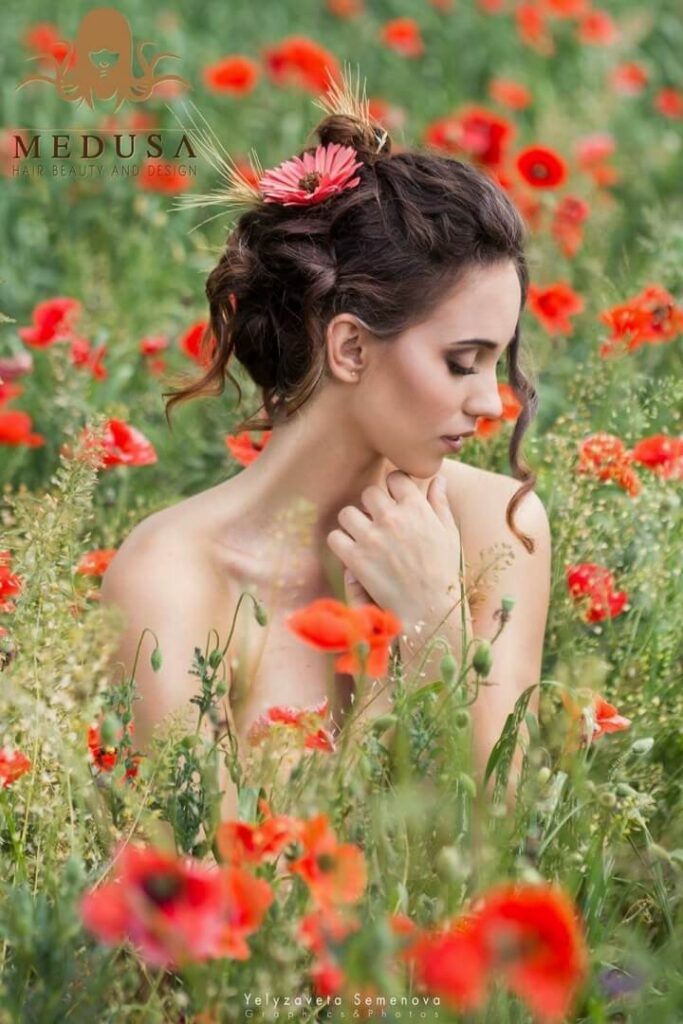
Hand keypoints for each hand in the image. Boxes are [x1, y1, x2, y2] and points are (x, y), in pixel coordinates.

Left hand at [327, 470, 462, 629]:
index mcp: (416, 508)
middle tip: (377, 521)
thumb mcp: (449, 533)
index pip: (395, 477)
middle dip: (372, 505)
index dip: (393, 487)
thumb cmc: (444, 571)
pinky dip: (340, 543)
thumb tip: (439, 477)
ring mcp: (372, 538)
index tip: (394, 499)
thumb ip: (440, 503)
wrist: (431, 609)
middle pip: (369, 493)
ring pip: (347, 513)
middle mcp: (393, 518)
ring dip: (353, 523)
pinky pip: (335, 537)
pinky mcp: (356, 559)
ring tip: (362, 536)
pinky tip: (351, 552)